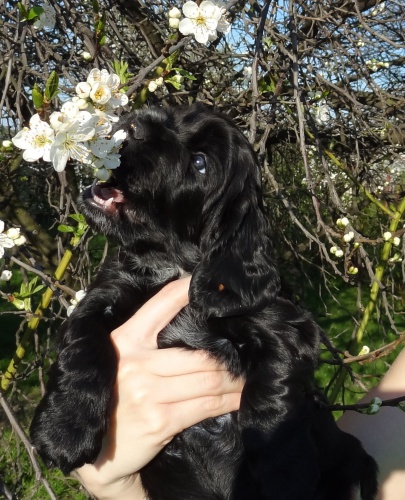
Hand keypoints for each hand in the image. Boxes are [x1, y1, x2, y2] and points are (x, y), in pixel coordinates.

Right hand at [76, 277, 242, 498]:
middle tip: (247, 353)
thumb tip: (193, 326)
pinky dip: (229, 402)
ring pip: (207, 379)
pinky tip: (241, 399)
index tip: (213, 284)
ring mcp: (148, 392)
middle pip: (198, 354)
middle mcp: (137, 362)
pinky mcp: (160, 419)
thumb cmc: (114, 398)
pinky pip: (206, 406)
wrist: (98, 453)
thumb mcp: (121, 361)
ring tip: (248, 377)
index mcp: (125, 340)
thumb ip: (147, 344)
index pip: (161, 304)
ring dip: (234, 380)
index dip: (187, 289)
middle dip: (228, 357)